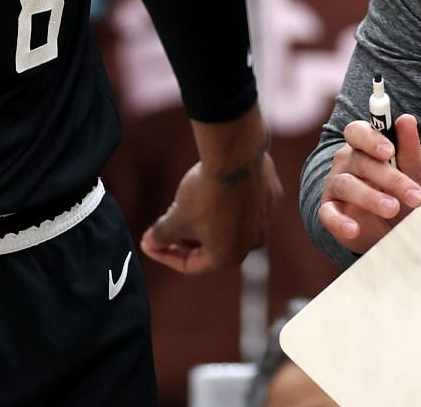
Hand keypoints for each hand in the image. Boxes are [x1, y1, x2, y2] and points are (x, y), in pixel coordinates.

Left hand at [141, 145, 280, 274]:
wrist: (236, 156)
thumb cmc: (205, 193)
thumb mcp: (177, 218)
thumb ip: (162, 235)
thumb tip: (150, 243)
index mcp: (228, 256)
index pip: (191, 264)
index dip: (165, 255)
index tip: (148, 243)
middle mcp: (252, 243)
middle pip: (212, 246)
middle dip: (186, 237)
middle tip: (166, 224)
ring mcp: (265, 220)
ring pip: (230, 224)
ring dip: (208, 219)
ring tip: (186, 203)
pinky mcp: (271, 197)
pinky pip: (246, 204)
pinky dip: (229, 200)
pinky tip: (214, 185)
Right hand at [315, 114, 420, 252]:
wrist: (397, 226)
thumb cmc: (405, 188)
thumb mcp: (416, 168)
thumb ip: (410, 146)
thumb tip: (407, 118)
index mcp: (365, 144)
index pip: (358, 131)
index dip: (371, 139)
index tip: (390, 151)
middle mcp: (347, 161)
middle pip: (360, 161)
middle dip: (389, 178)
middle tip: (414, 195)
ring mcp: (336, 185)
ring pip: (347, 185)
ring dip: (371, 198)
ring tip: (393, 209)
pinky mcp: (330, 211)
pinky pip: (328, 214)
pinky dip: (339, 222)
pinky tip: (353, 229)